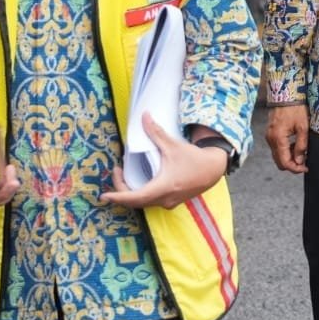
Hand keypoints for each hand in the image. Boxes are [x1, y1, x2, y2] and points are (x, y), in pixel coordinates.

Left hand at [101, 115, 227, 209]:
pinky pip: (151, 202)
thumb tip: (144, 116)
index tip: (104, 196)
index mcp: (162, 187)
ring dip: (131, 193)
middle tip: (116, 171)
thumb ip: (155, 132)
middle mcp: (164, 199)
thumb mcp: (173, 145)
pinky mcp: (173, 201)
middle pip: (135, 201)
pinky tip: (140, 184)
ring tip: (124, 176)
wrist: (214, 168)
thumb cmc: (194, 158)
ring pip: (143, 203)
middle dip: (121, 189)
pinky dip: (142, 195)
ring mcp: (169, 202)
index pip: (134, 197)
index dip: (117, 196)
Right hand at [266, 104, 309, 173]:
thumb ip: (301, 146)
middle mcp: (270, 140)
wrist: (285, 93)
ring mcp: (269, 136)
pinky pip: (276, 147)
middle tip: (304, 162)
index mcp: (278, 139)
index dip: (295, 168)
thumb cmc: (295, 108)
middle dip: (292, 165)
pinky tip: (295, 145)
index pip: (284, 162)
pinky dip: (285, 150)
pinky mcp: (270, 133)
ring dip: (289, 157)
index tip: (305, 168)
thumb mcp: (303, 127)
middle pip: (279, 162)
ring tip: (302, 152)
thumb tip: (300, 161)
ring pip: (277, 155)